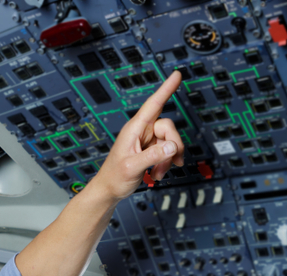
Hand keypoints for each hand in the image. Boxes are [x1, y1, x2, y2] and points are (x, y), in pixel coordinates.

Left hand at [89, 70, 185, 199]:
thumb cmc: (114, 177)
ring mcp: (147, 140)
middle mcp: (141, 131)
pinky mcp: (151, 150)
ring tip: (159, 172)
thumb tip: (172, 146)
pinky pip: (167, 151)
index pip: (153, 104)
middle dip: (173, 146)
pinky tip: (158, 172)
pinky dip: (167, 162)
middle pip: (168, 127)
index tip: (176, 75)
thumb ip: (153, 156)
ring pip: (170, 141)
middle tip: (171, 162)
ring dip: (169, 158)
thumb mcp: (132, 167)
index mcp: (134, 129)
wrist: (109, 189)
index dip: (166, 89)